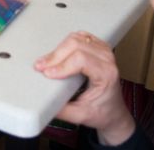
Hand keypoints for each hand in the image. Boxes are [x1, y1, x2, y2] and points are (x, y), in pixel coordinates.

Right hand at [34, 31, 135, 145]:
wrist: (114, 111)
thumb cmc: (101, 113)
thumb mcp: (80, 116)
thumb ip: (61, 111)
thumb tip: (42, 102)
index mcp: (106, 74)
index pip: (81, 59)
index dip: (61, 65)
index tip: (47, 73)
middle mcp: (107, 58)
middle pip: (76, 45)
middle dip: (55, 56)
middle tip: (40, 66)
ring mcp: (104, 50)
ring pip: (76, 38)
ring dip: (59, 49)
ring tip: (47, 62)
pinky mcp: (99, 46)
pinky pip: (80, 36)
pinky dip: (66, 43)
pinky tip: (59, 54)